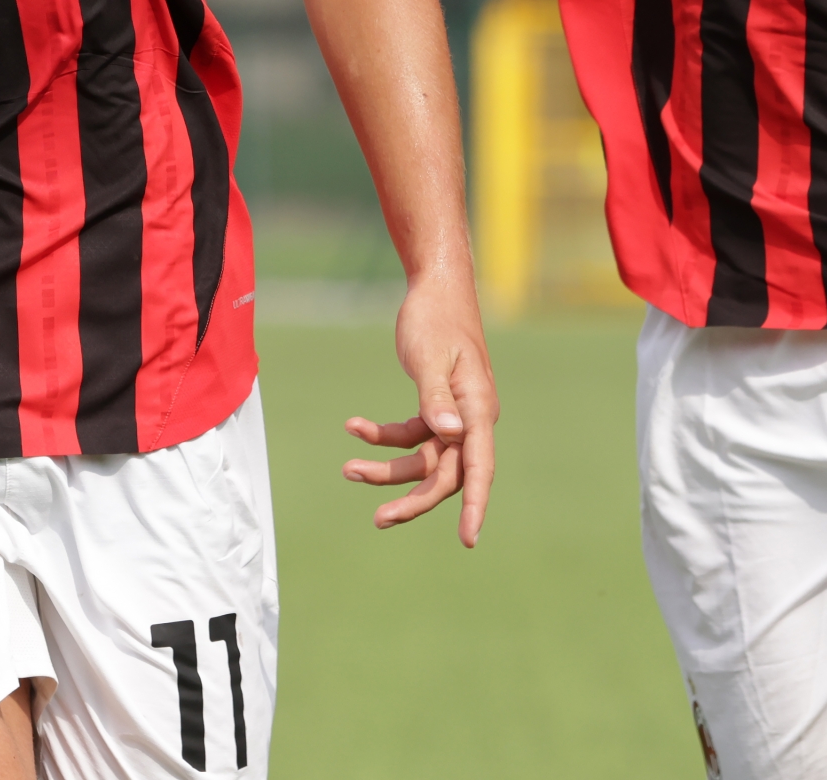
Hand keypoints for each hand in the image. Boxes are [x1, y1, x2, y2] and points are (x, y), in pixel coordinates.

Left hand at [342, 271, 496, 546]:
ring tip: (348, 469)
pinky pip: (411, 436)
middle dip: (412, 498)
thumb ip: (437, 399)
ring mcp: (454, 415)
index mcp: (478, 409)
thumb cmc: (436, 318)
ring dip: (388, 468)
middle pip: (446, 474)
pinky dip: (383, 436)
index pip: (478, 466)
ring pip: (424, 459)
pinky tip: (354, 426)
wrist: (435, 287)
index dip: (475, 505)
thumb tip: (451, 436)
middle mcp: (471, 418)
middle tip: (379, 519)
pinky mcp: (436, 406)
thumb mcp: (430, 357)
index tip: (468, 539)